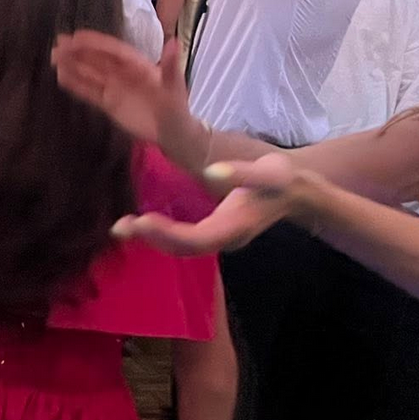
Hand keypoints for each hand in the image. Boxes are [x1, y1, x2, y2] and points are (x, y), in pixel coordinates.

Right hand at [52, 31, 193, 146]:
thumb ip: (170, 66)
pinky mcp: (109, 103)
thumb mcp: (175, 87)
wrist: (173, 134)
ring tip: (54, 59)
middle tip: (57, 45)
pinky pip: (90, 92)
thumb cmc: (177, 108)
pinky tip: (61, 77)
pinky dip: (76, 85)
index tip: (76, 36)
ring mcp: (114, 87)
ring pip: (90, 73)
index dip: (95, 43)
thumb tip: (174, 41)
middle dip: (77, 52)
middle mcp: (122, 73)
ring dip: (72, 65)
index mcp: (137, 65)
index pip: (112, 50)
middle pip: (97, 59)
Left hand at [113, 153, 307, 254]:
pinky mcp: (217, 232)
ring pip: (184, 247)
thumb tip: (210, 172)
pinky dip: (163, 234)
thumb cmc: (282, 179)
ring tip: (124, 227)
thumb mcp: (267, 172)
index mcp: (235, 227)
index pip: (196, 238)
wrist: (298, 192)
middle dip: (152, 238)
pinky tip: (144, 224)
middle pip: (185, 248)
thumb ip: (240, 173)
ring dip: (154, 238)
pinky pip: (186, 240)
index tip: (140, 221)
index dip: (167, 234)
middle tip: (119, 226)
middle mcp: (226, 238)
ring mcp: (222, 238)